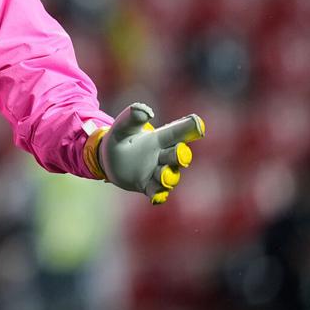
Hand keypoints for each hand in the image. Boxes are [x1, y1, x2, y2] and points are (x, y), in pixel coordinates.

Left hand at [84, 103, 204, 204]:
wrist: (110, 159)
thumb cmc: (121, 139)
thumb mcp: (122, 127)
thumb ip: (131, 118)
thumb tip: (144, 111)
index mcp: (160, 138)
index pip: (177, 131)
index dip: (189, 127)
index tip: (198, 124)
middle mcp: (163, 155)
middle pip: (178, 155)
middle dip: (180, 155)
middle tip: (180, 153)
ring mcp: (158, 172)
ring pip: (170, 175)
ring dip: (168, 175)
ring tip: (162, 173)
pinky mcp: (148, 186)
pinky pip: (157, 192)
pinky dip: (159, 195)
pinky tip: (156, 198)